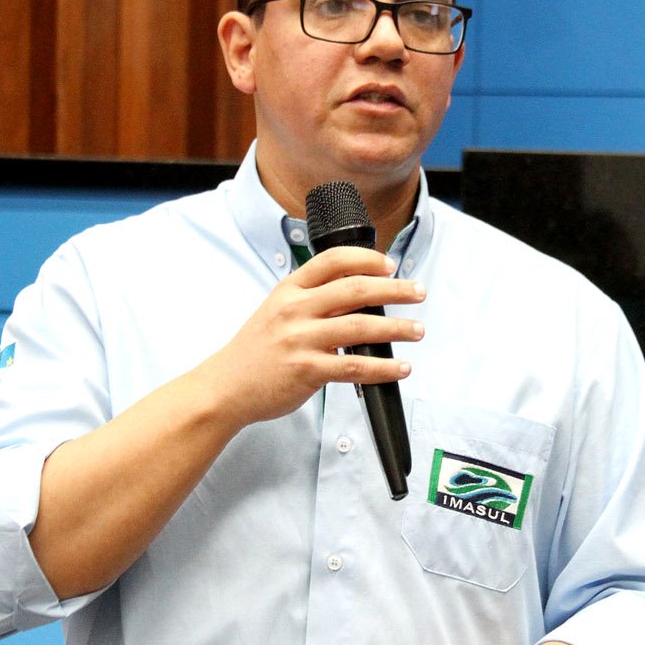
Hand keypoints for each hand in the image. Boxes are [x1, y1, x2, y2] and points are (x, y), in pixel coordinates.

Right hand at [198, 246, 425, 426]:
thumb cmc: (256, 350)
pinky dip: (383, 368)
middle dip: (395, 289)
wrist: (226, 386)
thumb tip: (360, 294)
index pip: (333, 261)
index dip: (367, 258)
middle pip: (355, 289)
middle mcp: (295, 309)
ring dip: (397, 329)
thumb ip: (312, 300)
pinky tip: (400, 367)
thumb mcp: (277, 310)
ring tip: (417, 330)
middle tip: (418, 292)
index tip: (390, 264)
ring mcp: (301, 340)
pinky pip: (355, 367)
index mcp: (289, 289)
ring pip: (361, 327)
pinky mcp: (307, 370)